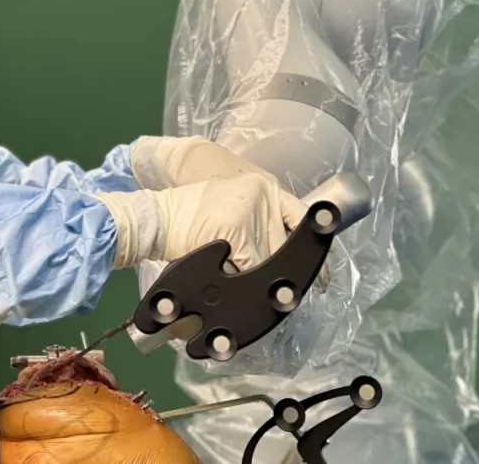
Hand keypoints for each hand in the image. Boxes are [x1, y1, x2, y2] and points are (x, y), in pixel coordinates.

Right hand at [135, 136, 332, 289]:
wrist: (155, 217)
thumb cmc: (188, 217)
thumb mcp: (231, 207)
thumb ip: (260, 222)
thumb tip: (286, 257)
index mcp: (263, 186)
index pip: (302, 216)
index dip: (316, 247)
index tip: (322, 274)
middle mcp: (262, 194)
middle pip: (287, 245)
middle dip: (284, 272)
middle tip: (284, 293)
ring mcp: (250, 211)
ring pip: (270, 261)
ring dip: (261, 281)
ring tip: (252, 288)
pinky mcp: (236, 231)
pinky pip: (250, 269)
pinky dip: (241, 280)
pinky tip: (227, 277)